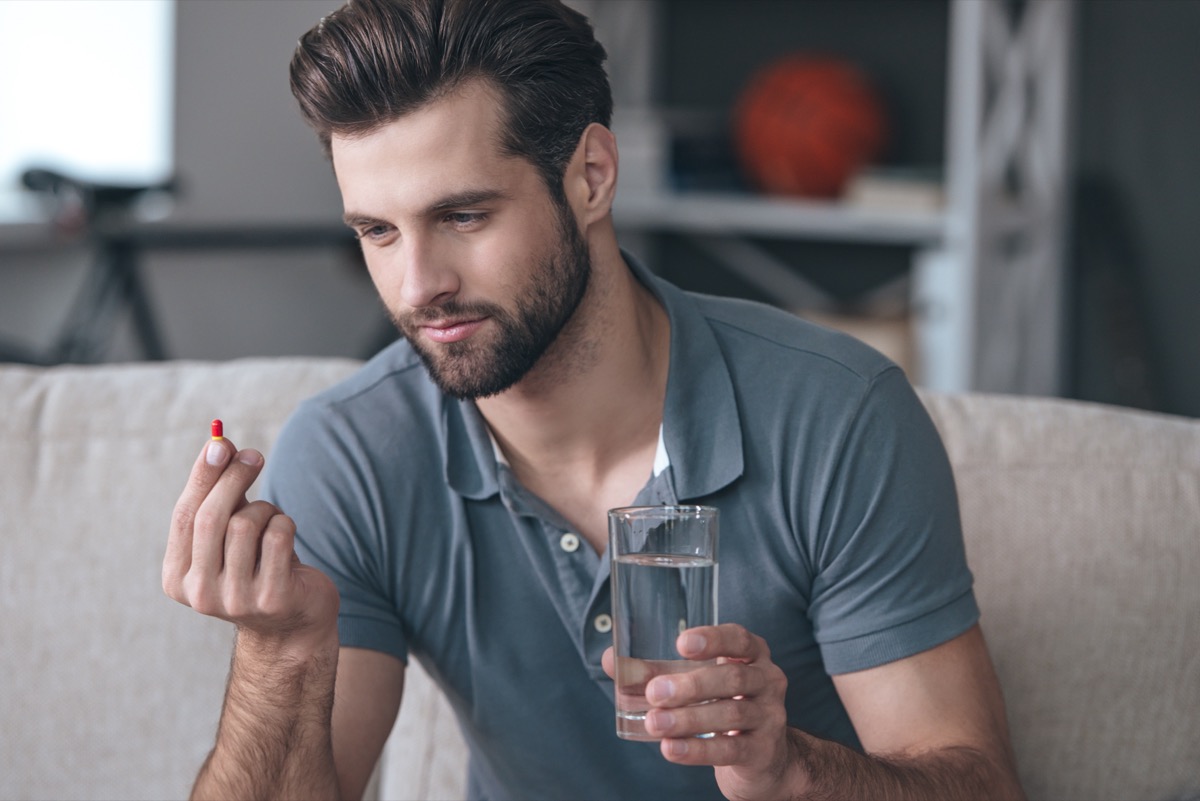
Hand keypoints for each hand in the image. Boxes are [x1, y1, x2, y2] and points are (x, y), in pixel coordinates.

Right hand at [162, 435, 338, 654]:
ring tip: (272, 521)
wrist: (293, 624)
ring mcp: (235, 600)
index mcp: (177, 578)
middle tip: (255, 456)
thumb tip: (220, 443)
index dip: (203, 475)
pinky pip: (278, 536)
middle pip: (211, 518)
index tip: (221, 442)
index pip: (184, 516)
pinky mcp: (272, 599)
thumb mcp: (230, 535)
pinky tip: (287, 536)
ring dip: (266, 509)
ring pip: (247, 524)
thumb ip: (220, 495)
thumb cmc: (257, 567)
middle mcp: (200, 594)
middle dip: (234, 478)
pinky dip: (285, 523)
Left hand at [603, 623, 800, 800]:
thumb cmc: (721, 705)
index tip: (682, 643)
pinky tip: (671, 749)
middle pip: (733, 677)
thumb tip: (610, 661)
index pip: (738, 639)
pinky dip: (697, 749)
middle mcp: (767, 680)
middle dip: (692, 685)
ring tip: (655, 723)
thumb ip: (654, 672)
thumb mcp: (694, 684)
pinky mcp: (762, 751)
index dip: (713, 639)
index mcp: (751, 654)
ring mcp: (769, 716)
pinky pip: (730, 749)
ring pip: (731, 713)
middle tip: (655, 692)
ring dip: (688, 718)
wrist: (761, 757)